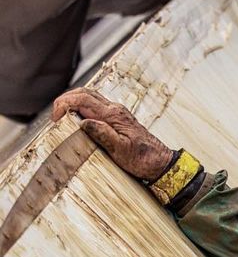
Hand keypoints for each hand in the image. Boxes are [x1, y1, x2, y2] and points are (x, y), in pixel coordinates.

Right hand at [51, 88, 173, 180]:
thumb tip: (84, 122)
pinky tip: (78, 121)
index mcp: (114, 115)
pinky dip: (82, 108)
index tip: (55, 119)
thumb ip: (103, 134)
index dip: (64, 104)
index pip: (83, 99)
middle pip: (84, 93)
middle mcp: (115, 110)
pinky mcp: (119, 120)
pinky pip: (96, 107)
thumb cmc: (144, 159)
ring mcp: (117, 113)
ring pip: (90, 98)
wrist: (161, 163)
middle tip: (55, 117)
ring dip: (73, 103)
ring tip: (63, 118)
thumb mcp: (122, 150)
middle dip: (65, 100)